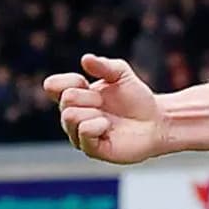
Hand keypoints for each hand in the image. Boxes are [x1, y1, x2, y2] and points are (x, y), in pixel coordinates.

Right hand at [43, 54, 164, 164]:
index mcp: (75, 96)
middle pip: (66, 100)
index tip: (85, 81)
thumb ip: (104, 65)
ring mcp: (80, 135)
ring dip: (93, 111)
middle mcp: (72, 117)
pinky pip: (83, 133)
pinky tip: (107, 125)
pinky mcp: (92, 150)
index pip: (52, 86)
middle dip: (89, 97)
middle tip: (104, 102)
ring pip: (70, 117)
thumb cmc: (136, 98)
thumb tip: (86, 58)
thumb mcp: (121, 74)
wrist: (156, 121)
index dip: (67, 80)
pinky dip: (96, 125)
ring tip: (108, 116)